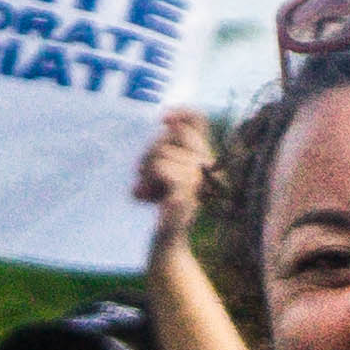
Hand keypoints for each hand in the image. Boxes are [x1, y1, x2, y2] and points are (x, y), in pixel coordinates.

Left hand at [133, 105, 217, 223]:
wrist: (167, 237)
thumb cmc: (161, 200)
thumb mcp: (161, 166)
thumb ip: (165, 144)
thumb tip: (166, 118)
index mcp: (202, 155)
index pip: (198, 120)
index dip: (182, 112)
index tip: (162, 118)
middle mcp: (205, 164)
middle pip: (170, 135)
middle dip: (150, 152)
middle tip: (144, 175)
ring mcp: (198, 178)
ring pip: (161, 153)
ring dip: (146, 172)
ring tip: (147, 191)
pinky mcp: (187, 191)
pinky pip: (161, 168)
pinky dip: (149, 181)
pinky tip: (147, 196)